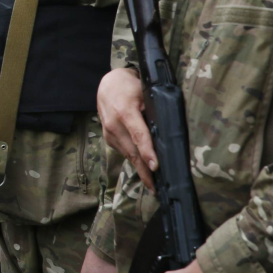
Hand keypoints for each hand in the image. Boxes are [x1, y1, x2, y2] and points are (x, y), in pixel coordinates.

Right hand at [98, 67, 157, 191]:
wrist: (107, 84)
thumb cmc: (130, 87)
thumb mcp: (145, 93)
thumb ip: (153, 112)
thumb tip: (166, 134)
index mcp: (125, 111)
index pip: (139, 135)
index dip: (148, 152)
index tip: (155, 167)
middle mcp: (113, 124)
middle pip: (132, 151)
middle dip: (145, 171)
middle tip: (157, 188)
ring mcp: (108, 132)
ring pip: (128, 154)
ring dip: (140, 169)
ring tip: (152, 184)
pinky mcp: (108, 137)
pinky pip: (124, 151)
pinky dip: (134, 160)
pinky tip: (143, 168)